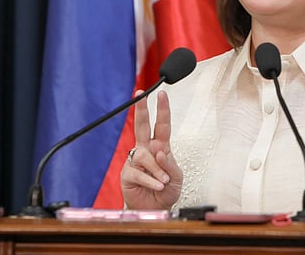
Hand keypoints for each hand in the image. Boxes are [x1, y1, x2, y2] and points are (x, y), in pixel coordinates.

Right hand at [120, 90, 182, 209]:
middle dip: (141, 110)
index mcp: (160, 146)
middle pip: (142, 126)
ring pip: (143, 155)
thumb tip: (160, 151)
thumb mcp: (177, 176)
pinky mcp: (127, 174)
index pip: (162, 125)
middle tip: (141, 95)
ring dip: (157, 169)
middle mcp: (146, 150)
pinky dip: (151, 180)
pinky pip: (138, 172)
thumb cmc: (167, 190)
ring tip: (164, 180)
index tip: (162, 94)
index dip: (162, 110)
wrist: (156, 209)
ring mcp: (135, 161)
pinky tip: (158, 185)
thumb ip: (170, 163)